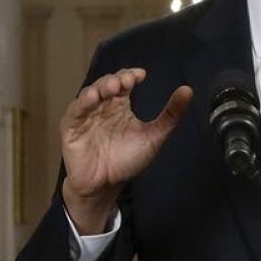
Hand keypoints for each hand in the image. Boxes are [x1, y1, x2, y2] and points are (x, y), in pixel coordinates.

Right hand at [60, 68, 192, 233]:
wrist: (106, 185)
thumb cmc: (126, 159)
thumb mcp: (153, 136)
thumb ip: (170, 115)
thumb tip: (188, 90)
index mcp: (119, 105)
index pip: (124, 82)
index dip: (130, 75)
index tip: (141, 75)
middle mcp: (102, 107)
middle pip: (107, 85)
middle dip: (117, 80)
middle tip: (128, 80)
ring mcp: (86, 116)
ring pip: (90, 95)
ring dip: (100, 88)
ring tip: (112, 86)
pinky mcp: (71, 129)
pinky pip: (75, 113)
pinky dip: (82, 104)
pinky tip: (91, 99)